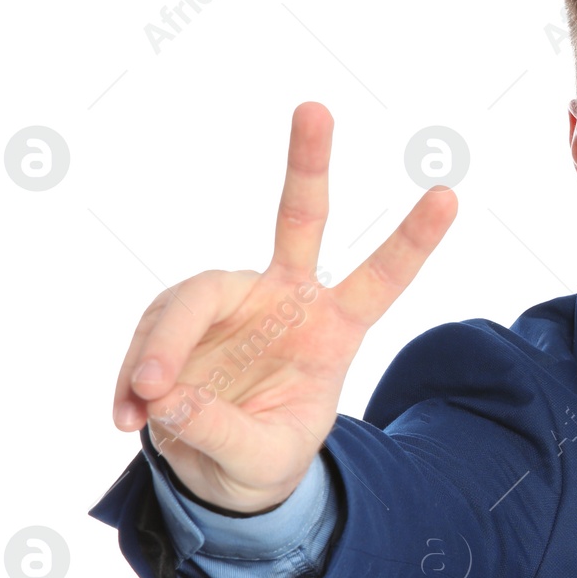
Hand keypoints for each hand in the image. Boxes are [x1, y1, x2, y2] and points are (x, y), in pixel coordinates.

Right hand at [111, 101, 457, 512]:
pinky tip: (127, 413)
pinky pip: (148, 337)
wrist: (219, 470)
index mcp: (333, 330)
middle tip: (316, 107)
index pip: (381, 279)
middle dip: (309, 162)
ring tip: (147, 403)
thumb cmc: (261, 459)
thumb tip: (171, 396)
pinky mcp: (179, 317)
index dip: (412, 241)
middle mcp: (287, 297)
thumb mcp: (259, 462)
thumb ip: (224, 432)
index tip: (449, 195)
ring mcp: (231, 300)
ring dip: (159, 351)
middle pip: (299, 219)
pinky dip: (133, 375)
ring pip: (187, 301)